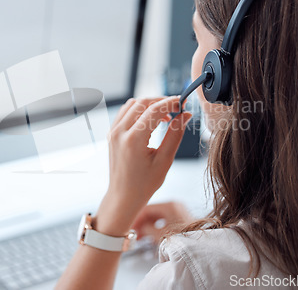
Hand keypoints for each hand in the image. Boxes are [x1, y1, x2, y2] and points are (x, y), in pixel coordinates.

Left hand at [94, 97, 191, 235]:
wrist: (123, 196)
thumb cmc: (144, 183)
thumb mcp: (165, 160)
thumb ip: (175, 134)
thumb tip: (185, 115)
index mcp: (133, 139)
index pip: (154, 110)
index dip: (171, 103)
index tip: (183, 103)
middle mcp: (120, 132)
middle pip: (142, 102)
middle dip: (161, 101)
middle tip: (177, 108)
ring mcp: (113, 132)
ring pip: (132, 104)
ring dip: (149, 104)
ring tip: (165, 115)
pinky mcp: (112, 134)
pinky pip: (125, 113)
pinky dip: (139, 111)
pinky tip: (152, 121)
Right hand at [132, 202, 193, 241]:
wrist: (201, 248)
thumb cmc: (185, 240)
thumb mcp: (161, 235)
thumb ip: (146, 229)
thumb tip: (137, 228)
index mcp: (170, 205)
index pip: (147, 208)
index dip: (136, 217)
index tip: (129, 224)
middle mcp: (174, 206)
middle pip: (151, 212)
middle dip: (141, 223)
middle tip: (132, 231)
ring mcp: (177, 212)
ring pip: (156, 217)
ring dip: (147, 226)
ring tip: (139, 236)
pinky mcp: (179, 219)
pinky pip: (163, 221)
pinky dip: (155, 228)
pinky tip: (148, 236)